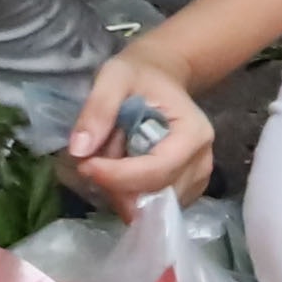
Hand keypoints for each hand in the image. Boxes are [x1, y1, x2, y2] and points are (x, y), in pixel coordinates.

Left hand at [67, 41, 215, 213]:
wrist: (160, 76)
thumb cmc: (140, 74)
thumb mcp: (114, 77)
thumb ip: (98, 109)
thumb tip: (80, 151)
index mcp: (193, 133)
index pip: (157, 171)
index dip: (118, 176)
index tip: (84, 165)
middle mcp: (202, 162)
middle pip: (154, 194)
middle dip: (116, 184)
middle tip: (91, 159)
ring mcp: (196, 180)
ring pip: (151, 205)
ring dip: (121, 190)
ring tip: (110, 157)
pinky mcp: (185, 191)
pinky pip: (152, 207)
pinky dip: (129, 195)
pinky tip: (120, 169)